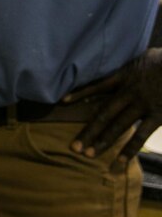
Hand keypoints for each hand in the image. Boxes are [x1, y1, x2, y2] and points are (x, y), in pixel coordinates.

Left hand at [67, 48, 161, 168]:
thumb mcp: (144, 57)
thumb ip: (131, 67)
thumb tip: (124, 69)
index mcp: (123, 77)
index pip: (97, 86)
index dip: (80, 93)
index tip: (63, 101)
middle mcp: (128, 94)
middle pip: (103, 114)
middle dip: (88, 131)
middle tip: (73, 146)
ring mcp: (141, 106)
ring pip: (118, 127)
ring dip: (103, 141)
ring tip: (88, 154)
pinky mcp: (156, 116)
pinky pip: (141, 134)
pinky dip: (130, 148)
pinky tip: (120, 160)